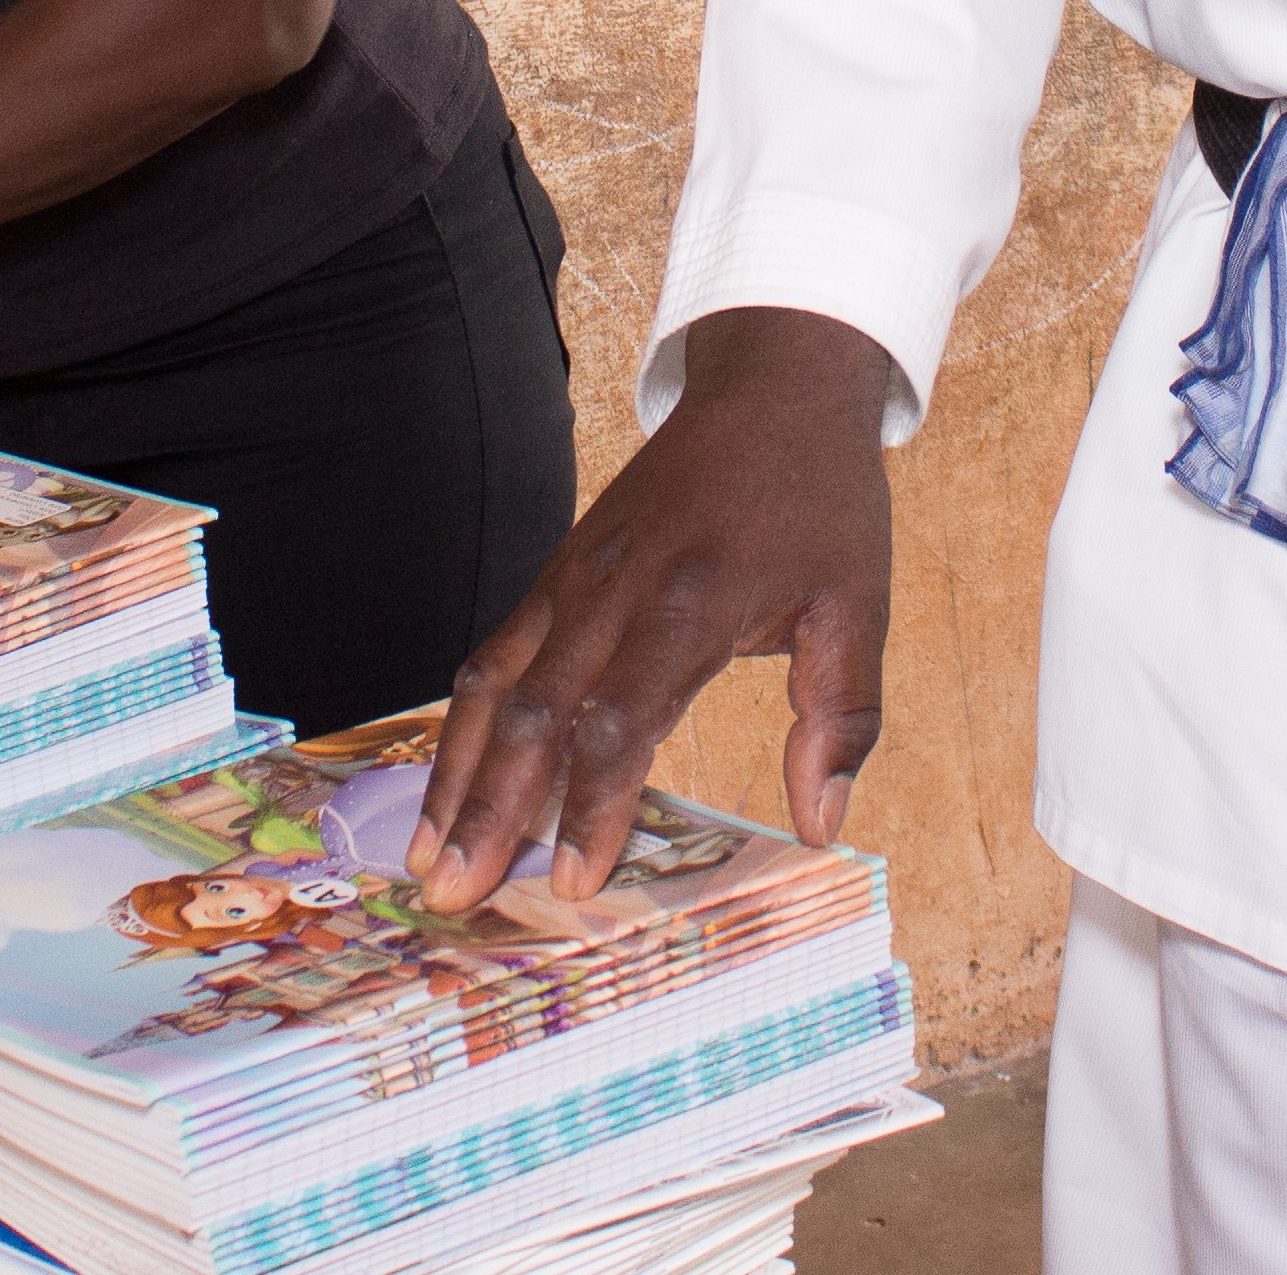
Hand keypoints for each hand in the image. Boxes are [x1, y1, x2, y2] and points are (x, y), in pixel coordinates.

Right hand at [413, 308, 896, 911]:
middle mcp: (614, 590)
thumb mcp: (859, 607)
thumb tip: (819, 827)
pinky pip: (496, 651)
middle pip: (531, 714)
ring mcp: (574, 575)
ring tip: (427, 856)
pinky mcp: (559, 569)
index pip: (618, 722)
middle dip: (487, 812)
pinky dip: (466, 721)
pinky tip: (451, 779)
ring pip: (492, 683)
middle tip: (453, 897)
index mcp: (690, 604)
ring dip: (455, 774)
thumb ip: (840, 719)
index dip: (589, 807)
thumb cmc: (821, 504)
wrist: (772, 387)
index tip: (574, 883)